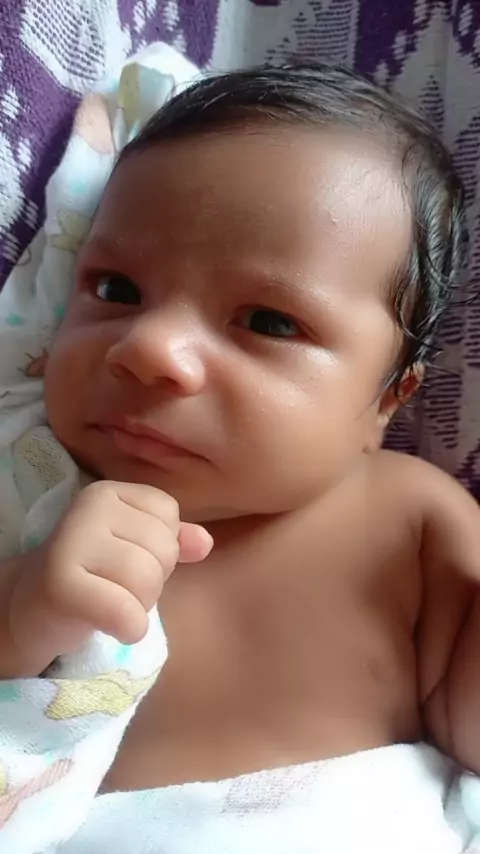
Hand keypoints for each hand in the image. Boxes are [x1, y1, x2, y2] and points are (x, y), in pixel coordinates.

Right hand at [9, 481, 212, 665]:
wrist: (31, 607)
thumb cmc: (93, 575)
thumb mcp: (135, 548)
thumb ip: (173, 539)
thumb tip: (204, 542)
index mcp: (108, 493)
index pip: (168, 515)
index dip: (162, 547)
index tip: (127, 559)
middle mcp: (87, 509)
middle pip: (163, 548)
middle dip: (153, 579)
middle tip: (119, 587)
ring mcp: (71, 543)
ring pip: (147, 579)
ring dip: (140, 604)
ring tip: (113, 604)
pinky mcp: (61, 585)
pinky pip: (123, 611)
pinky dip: (130, 627)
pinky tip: (116, 627)